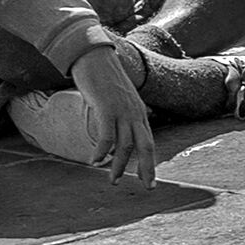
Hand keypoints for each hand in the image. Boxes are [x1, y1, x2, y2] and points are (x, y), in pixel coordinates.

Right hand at [69, 45, 155, 186]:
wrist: (95, 57)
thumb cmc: (104, 79)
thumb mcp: (118, 100)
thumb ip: (121, 116)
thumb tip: (119, 131)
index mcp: (140, 113)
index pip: (149, 143)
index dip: (150, 163)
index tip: (150, 181)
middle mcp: (135, 113)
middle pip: (146, 146)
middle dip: (147, 169)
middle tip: (147, 187)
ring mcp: (122, 110)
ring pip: (126, 144)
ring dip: (119, 165)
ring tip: (112, 181)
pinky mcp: (106, 107)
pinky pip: (107, 134)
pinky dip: (103, 150)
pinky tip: (95, 161)